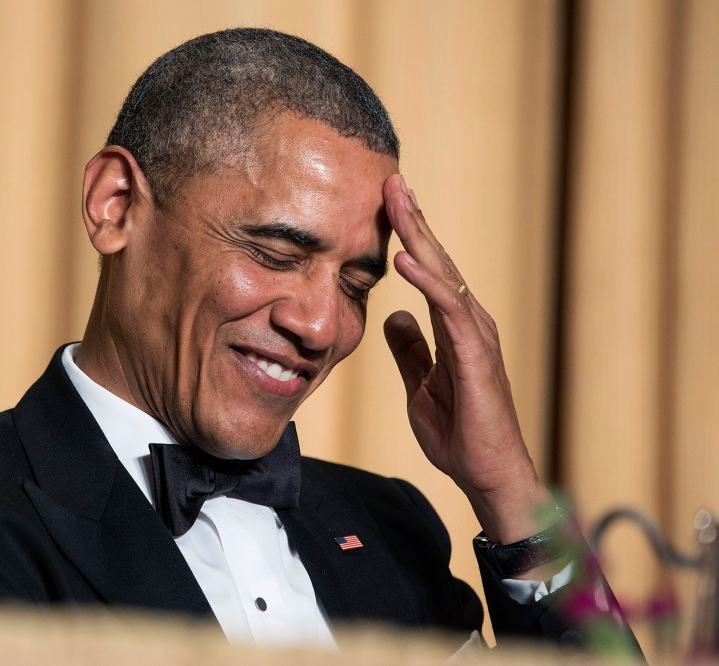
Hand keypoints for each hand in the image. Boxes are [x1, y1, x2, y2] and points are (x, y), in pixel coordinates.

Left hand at [382, 174, 551, 544]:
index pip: (428, 270)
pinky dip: (426, 281)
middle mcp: (468, 321)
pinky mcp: (476, 355)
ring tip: (396, 199)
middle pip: (437, 260)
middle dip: (413, 218)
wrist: (486, 473)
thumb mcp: (420, 384)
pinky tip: (403, 258)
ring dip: (419, 235)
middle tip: (391, 179)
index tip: (385, 202)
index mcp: (454, 326)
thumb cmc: (459, 431)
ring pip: (444, 273)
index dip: (408, 235)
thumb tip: (395, 316)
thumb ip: (411, 350)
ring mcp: (476, 335)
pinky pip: (449, 309)